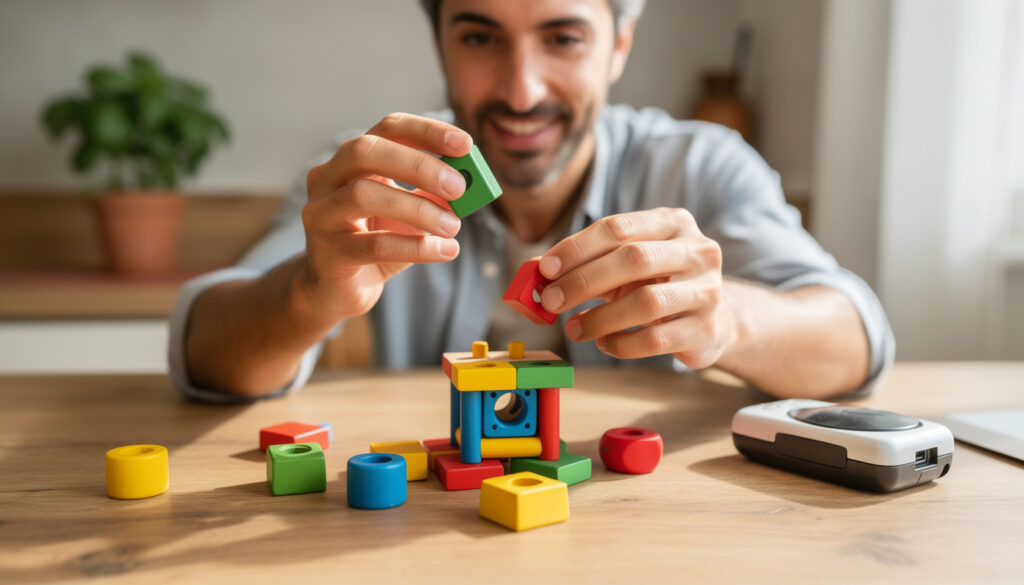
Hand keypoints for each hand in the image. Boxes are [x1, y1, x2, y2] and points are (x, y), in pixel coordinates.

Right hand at [300, 113, 471, 318]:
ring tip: (454, 226)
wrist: (339, 291)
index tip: (465, 143)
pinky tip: (445, 251)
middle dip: (418, 165)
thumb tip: (468, 182)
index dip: (426, 131)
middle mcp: (327, 179)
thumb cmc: (378, 241)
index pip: (387, 129)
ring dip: (418, 209)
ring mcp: (321, 215)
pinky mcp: (327, 253)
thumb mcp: (410, 214)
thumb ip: (433, 194)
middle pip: (365, 152)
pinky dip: (415, 247)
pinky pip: (373, 245)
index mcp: (351, 160)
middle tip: (459, 187)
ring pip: (363, 195)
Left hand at [538, 208, 734, 367]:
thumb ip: (590, 263)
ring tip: (574, 329)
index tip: (546, 268)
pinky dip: (621, 343)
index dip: (578, 247)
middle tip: (550, 301)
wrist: (716, 320)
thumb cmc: (660, 284)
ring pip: (646, 301)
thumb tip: (538, 272)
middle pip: (634, 259)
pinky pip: (655, 339)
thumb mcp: (629, 265)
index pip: (618, 227)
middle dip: (584, 281)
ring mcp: (707, 290)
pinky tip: (604, 343)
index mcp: (673, 223)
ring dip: (600, 318)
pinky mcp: (706, 329)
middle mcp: (697, 251)